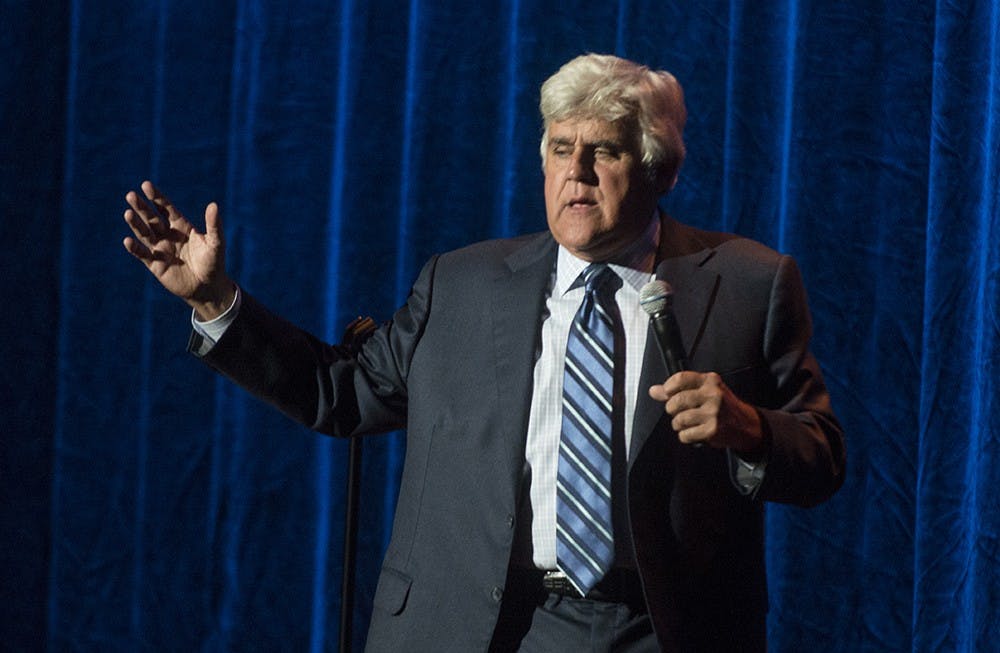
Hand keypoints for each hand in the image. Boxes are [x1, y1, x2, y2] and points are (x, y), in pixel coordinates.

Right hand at [123, 181, 234, 319]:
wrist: (208, 288)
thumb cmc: (214, 263)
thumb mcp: (216, 243)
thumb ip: (214, 225)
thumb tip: (214, 205)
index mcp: (181, 227)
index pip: (166, 209)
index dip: (157, 197)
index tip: (146, 185)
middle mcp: (168, 235)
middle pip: (151, 218)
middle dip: (141, 207)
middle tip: (130, 195)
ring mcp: (160, 249)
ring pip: (144, 233)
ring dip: (136, 224)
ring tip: (128, 213)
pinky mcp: (155, 265)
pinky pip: (142, 254)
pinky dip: (135, 248)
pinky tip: (128, 241)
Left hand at [649, 371, 763, 455]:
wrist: (745, 424)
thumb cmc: (721, 405)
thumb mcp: (703, 391)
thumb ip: (679, 389)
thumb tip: (654, 391)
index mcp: (710, 380)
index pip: (680, 378)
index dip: (668, 387)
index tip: (667, 393)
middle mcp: (713, 394)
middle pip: (676, 401)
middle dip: (672, 409)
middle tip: (678, 412)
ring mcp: (713, 412)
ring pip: (679, 419)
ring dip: (678, 424)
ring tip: (687, 423)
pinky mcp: (713, 430)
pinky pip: (685, 435)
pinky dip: (686, 436)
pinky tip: (695, 432)